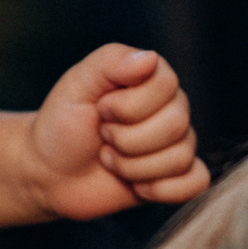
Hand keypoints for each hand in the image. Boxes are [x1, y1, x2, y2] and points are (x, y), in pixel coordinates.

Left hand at [24, 46, 209, 217]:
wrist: (50, 171)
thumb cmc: (63, 124)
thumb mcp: (77, 84)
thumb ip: (111, 62)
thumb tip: (150, 58)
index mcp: (151, 78)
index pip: (166, 85)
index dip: (127, 106)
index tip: (100, 109)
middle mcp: (170, 108)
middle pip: (176, 125)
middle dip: (126, 140)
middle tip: (103, 136)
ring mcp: (175, 143)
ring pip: (180, 157)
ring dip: (132, 167)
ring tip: (110, 159)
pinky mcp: (175, 177)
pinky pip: (197, 183)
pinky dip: (163, 190)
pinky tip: (136, 186)